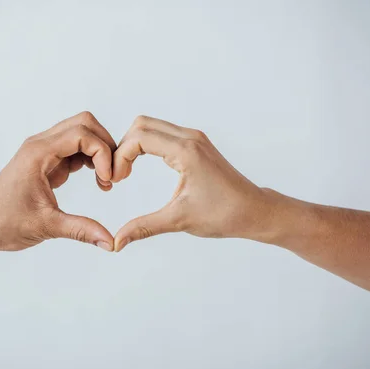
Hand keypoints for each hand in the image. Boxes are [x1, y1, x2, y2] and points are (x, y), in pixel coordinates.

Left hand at [0, 111, 115, 251]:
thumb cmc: (3, 223)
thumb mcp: (47, 226)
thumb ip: (81, 230)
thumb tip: (111, 243)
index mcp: (38, 153)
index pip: (82, 134)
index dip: (102, 153)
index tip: (108, 180)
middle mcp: (40, 145)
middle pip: (83, 124)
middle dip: (104, 145)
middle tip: (112, 174)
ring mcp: (42, 152)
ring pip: (80, 134)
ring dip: (98, 152)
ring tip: (105, 181)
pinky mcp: (45, 162)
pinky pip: (73, 150)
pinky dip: (90, 160)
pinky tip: (95, 181)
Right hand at [111, 116, 275, 250]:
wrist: (254, 211)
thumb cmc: (224, 214)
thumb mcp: (179, 220)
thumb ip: (143, 227)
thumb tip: (116, 242)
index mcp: (186, 151)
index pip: (139, 138)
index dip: (120, 157)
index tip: (115, 180)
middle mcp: (190, 138)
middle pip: (141, 125)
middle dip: (123, 147)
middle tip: (118, 175)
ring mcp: (194, 138)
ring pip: (151, 126)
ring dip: (133, 145)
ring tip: (126, 172)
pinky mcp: (196, 144)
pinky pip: (162, 133)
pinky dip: (146, 145)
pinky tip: (141, 167)